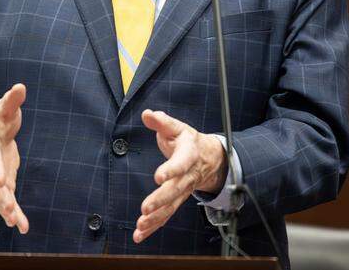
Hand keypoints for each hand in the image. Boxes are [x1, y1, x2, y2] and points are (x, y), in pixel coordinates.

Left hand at [134, 109, 226, 243]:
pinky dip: (153, 227)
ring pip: (170, 208)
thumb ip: (161, 122)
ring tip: (141, 225)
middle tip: (146, 208)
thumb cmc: (188, 141)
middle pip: (175, 191)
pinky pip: (165, 216)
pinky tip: (139, 234)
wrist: (208, 158)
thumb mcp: (177, 127)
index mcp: (187, 156)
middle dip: (160, 200)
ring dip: (155, 218)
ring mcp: (182, 192)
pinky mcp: (175, 202)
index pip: (180, 164)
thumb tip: (148, 114)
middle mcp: (186, 177)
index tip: (159, 176)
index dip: (171, 170)